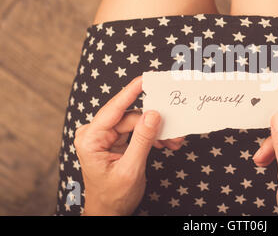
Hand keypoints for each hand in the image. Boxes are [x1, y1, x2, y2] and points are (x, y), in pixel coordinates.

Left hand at [74, 76, 180, 214]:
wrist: (110, 212)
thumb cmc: (113, 196)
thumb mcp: (130, 168)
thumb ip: (142, 140)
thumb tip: (153, 114)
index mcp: (91, 139)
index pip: (113, 109)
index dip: (130, 92)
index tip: (144, 79)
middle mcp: (97, 134)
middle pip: (130, 117)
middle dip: (153, 124)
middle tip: (173, 130)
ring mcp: (107, 137)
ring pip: (137, 124)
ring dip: (156, 132)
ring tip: (172, 141)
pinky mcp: (117, 141)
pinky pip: (138, 132)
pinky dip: (152, 137)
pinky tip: (165, 143)